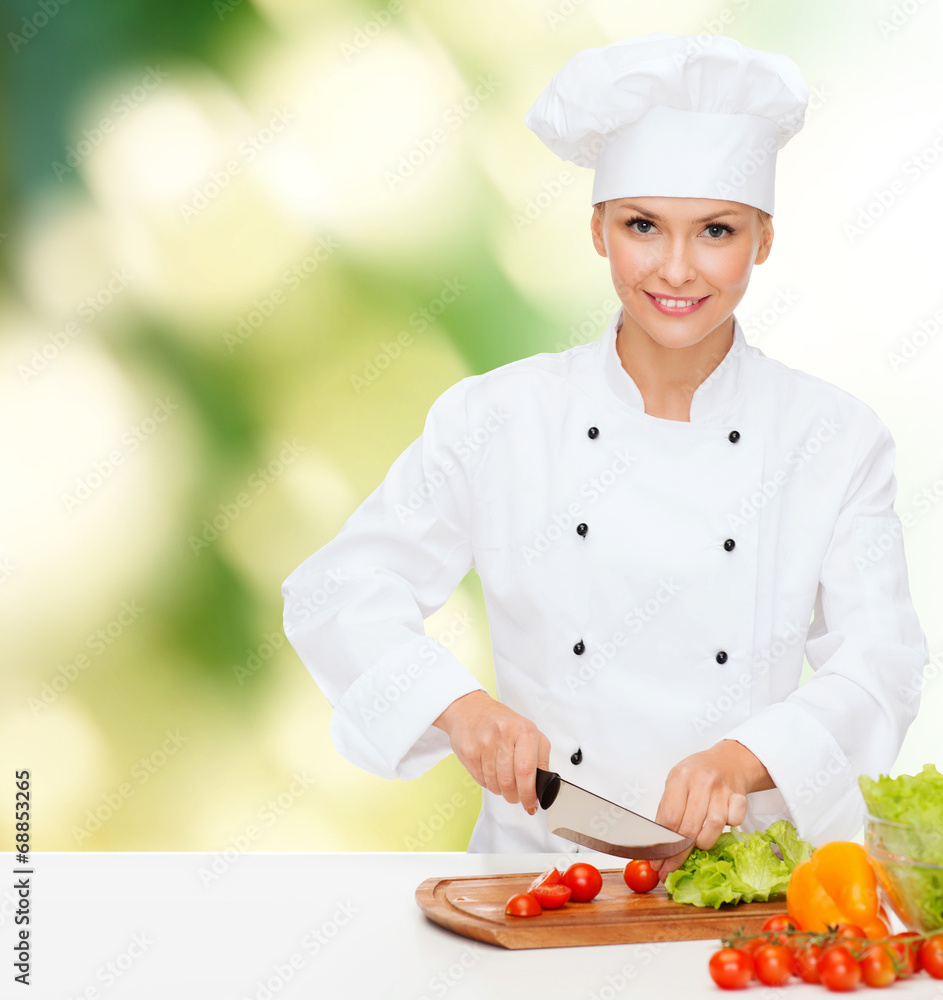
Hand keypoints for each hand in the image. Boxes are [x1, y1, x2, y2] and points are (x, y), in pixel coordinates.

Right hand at [432, 690, 550, 814]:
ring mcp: (484, 743)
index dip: (529, 793)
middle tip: (516, 796)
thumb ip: (540, 758)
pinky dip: (488, 783)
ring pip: (495, 785)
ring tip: (502, 778)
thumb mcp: (528, 732)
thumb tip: (544, 787)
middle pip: (510, 782)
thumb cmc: (502, 723)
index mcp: (524, 730)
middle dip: (515, 796)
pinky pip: (481, 781)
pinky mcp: (468, 752)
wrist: (470, 709)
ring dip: (501, 790)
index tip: (531, 804)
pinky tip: (490, 771)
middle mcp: (503, 735)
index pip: (527, 770)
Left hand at [649, 740, 773, 880]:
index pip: (669, 818)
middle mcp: (701, 781)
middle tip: (670, 867)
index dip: (663, 845)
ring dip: (704, 842)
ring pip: (713, 827)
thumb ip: (667, 810)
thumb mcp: (676, 784)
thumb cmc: (697, 775)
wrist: (727, 760)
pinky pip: (735, 821)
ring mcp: (722, 789)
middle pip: (689, 827)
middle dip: (678, 854)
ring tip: (698, 844)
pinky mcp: (739, 797)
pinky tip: (722, 825)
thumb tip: (656, 846)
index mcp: (679, 777)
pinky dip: (729, 827)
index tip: (657, 862)